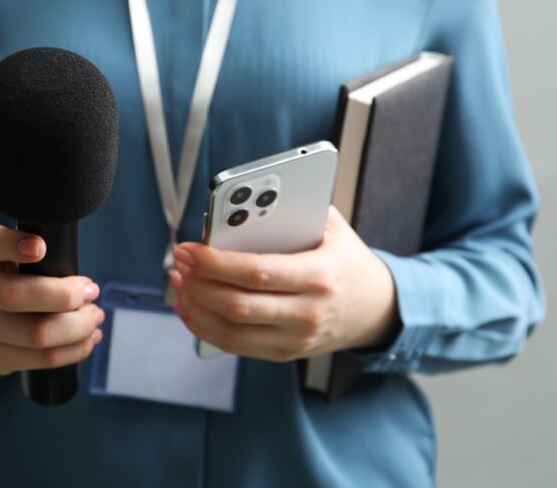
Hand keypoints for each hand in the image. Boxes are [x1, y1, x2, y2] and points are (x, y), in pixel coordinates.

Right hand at [0, 225, 102, 375]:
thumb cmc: (19, 277)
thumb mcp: (23, 255)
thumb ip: (48, 254)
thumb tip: (84, 283)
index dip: (13, 245)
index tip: (41, 248)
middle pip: (15, 295)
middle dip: (65, 296)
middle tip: (92, 292)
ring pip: (37, 334)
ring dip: (78, 327)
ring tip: (95, 316)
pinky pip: (43, 359)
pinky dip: (75, 350)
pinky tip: (88, 339)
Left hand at [169, 206, 398, 361]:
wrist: (376, 309)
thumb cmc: (346, 260)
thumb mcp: (331, 226)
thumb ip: (291, 210)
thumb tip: (238, 203)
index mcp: (319, 276)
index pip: (257, 273)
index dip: (215, 262)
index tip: (189, 248)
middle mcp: (308, 313)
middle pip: (237, 306)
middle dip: (198, 283)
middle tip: (179, 261)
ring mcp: (295, 339)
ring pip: (230, 332)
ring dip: (195, 307)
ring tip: (179, 282)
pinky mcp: (284, 353)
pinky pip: (234, 346)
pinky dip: (204, 328)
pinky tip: (190, 307)